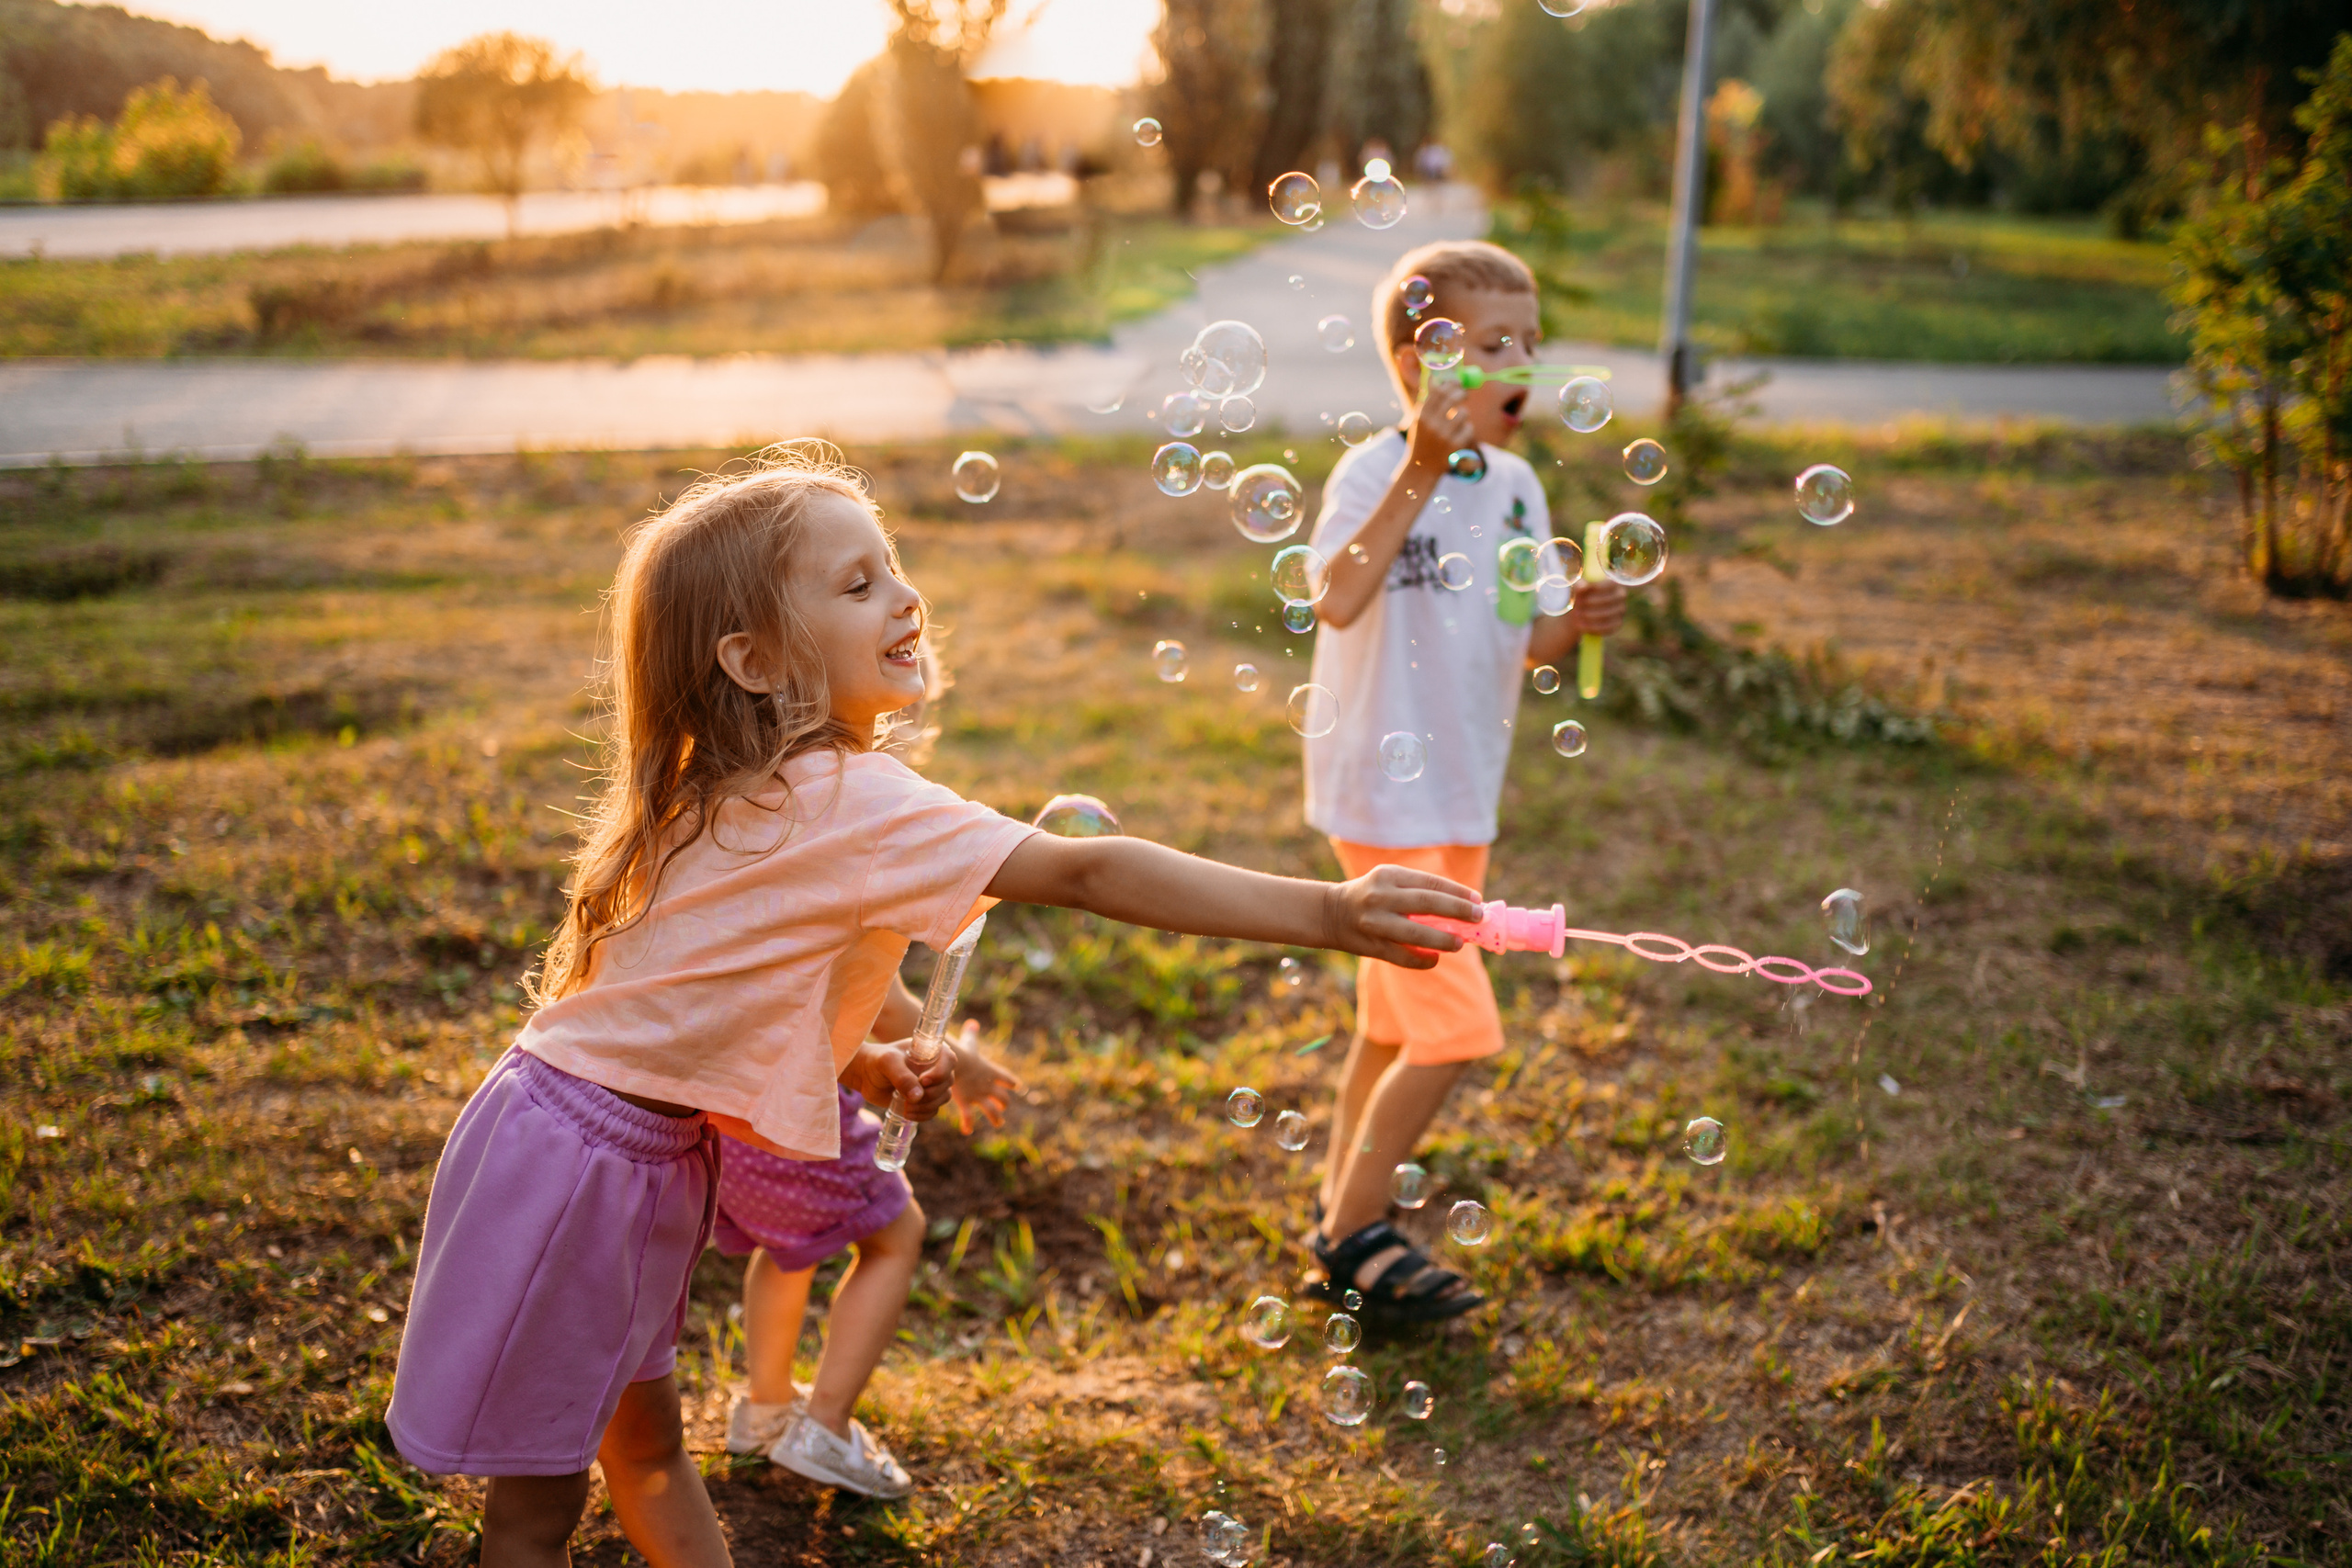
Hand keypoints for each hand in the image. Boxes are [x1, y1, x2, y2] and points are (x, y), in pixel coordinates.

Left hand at [842, 1036, 956, 1120]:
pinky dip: (923, 1115)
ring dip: (927, 1106)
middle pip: (947, 1082)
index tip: (923, 1081)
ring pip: (943, 1098)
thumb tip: (918, 1097)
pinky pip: (934, 1110)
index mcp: (930, 1051)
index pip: (949, 1059)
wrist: (865, 1074)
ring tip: (905, 1108)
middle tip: (909, 1098)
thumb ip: (902, 1077)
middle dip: (930, 1094)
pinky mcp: (924, 1100)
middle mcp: (935, 1067)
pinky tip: (907, 1113)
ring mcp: (931, 1084)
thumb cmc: (877, 1061)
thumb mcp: (887, 1063)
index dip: (941, 1072)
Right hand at [948, 1021, 1022, 1132]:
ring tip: (998, 1122)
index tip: (1017, 1086)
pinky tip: (967, 1130)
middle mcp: (988, 1086)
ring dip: (995, 1118)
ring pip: (992, 1111)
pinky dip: (967, 1124)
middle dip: (1003, 1102)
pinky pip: (968, 1117)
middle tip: (1002, 1106)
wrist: (954, 1064)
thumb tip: (972, 1023)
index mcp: (992, 1072)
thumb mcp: (969, 1043)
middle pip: (1003, 1097)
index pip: (1007, 1078)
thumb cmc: (962, 1053)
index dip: (1012, 1082)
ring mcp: (979, 1096)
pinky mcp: (966, 1102)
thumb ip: (971, 1035)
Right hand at [1323, 865, 1482, 967]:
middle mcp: (1381, 896)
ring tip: (1460, 943)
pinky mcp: (1371, 946)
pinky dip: (1422, 960)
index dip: (1458, 892)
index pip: (1431, 882)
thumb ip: (1418, 891)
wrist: (1329, 913)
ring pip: (1416, 934)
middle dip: (1458, 911)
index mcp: (1389, 875)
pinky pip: (1403, 957)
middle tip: (1478, 918)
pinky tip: (1435, 959)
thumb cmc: (1370, 895)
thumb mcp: (1389, 882)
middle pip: (1428, 903)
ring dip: (1442, 940)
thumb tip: (1462, 907)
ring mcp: (1375, 923)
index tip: (1478, 900)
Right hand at [1404, 366, 1470, 472]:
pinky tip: (1459, 436)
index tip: (1457, 382)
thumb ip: (1427, 401)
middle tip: (1464, 394)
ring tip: (1458, 422)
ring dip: (1464, 414)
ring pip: (1463, 413)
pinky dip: (1466, 430)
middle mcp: (1431, 425)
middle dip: (1461, 393)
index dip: (1450, 384)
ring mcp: (1444, 436)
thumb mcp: (1419, 421)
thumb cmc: (1422, 440)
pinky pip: (1469, 428)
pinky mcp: (1455, 446)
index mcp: (1421, 416)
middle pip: (1452, 399)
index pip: (1438, 392)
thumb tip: (1434, 379)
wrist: (1422, 468)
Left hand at [1569, 577, 1626, 637]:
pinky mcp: (1618, 624)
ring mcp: (1621, 610)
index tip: (1583, 590)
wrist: (1581, 611)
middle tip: (1576, 605)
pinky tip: (1582, 625)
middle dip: (1589, 603)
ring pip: (1606, 615)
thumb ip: (1579, 585)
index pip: (1610, 584)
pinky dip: (1592, 627)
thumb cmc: (1581, 595)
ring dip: (1589, 616)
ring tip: (1576, 616)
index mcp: (1613, 583)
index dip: (1597, 587)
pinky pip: (1607, 627)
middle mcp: (1621, 596)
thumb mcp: (1578, 588)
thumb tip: (1581, 587)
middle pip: (1608, 600)